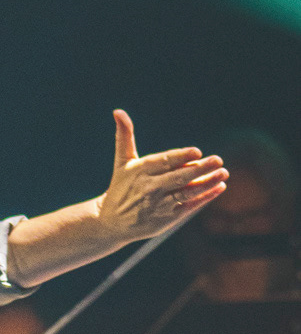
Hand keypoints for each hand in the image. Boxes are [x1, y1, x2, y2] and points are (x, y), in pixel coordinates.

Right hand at [90, 111, 226, 244]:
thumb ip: (124, 136)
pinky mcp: (165, 219)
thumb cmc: (120, 188)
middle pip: (179, 177)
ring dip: (207, 183)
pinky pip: (189, 207)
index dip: (181, 157)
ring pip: (187, 193)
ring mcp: (158, 205)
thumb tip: (118, 111)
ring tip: (223, 173)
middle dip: (200, 169)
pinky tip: (218, 188)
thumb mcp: (122, 162)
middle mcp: (150, 188)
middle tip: (218, 160)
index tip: (197, 152)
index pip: (164, 161)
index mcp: (140, 171)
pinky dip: (205, 198)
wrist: (110, 223)